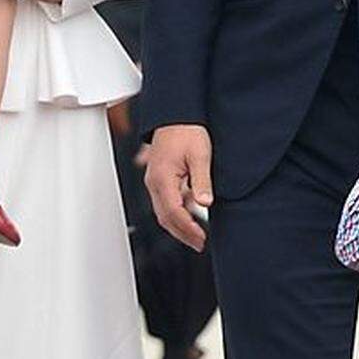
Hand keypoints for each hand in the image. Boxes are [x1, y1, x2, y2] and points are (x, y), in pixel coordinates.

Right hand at [144, 124, 212, 251]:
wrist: (176, 114)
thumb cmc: (187, 130)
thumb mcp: (200, 155)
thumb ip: (201, 181)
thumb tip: (204, 203)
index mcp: (162, 178)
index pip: (173, 212)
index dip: (188, 229)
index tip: (201, 238)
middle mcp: (153, 182)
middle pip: (165, 217)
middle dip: (182, 234)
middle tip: (200, 244)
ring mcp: (154, 180)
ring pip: (163, 212)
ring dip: (178, 226)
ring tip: (196, 236)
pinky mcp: (158, 178)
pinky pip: (164, 202)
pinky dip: (176, 214)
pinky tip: (190, 217)